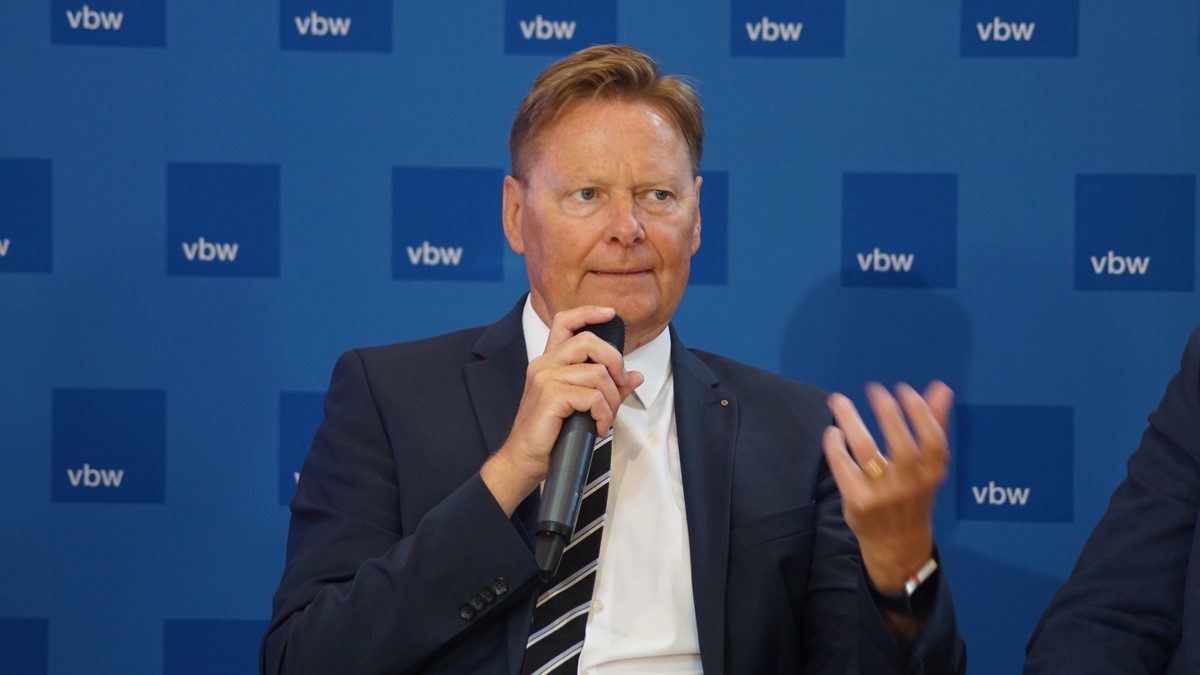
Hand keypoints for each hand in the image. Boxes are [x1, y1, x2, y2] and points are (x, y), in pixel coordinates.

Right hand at [481, 305, 643, 514]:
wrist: (524, 460)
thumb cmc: (550, 434)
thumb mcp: (583, 406)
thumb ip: (608, 388)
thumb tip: (636, 376)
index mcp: (550, 362)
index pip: (565, 322)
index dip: (589, 312)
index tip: (610, 313)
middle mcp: (545, 364)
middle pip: (589, 341)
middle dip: (615, 363)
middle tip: (619, 387)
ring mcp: (545, 379)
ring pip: (597, 372)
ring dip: (612, 399)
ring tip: (605, 418)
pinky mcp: (550, 396)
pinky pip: (592, 396)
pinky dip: (603, 414)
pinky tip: (597, 428)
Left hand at [822, 381, 951, 593]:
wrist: (896, 545)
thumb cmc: (912, 495)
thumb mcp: (928, 466)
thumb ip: (934, 426)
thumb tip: (942, 389)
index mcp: (932, 474)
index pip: (933, 441)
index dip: (920, 413)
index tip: (903, 389)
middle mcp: (910, 486)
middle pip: (902, 446)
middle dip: (888, 413)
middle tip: (875, 390)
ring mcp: (883, 496)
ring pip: (865, 452)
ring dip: (851, 422)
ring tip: (839, 400)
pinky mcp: (858, 502)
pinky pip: (843, 467)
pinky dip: (835, 445)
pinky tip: (834, 431)